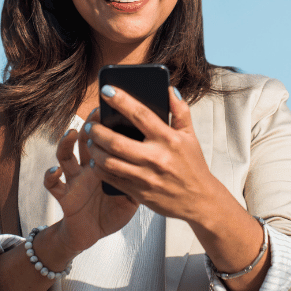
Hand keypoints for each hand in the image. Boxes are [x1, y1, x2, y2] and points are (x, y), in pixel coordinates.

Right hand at [43, 110, 137, 254]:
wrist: (93, 231)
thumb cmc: (114, 210)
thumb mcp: (133, 195)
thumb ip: (142, 178)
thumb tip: (160, 161)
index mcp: (106, 163)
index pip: (106, 138)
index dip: (109, 124)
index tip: (117, 108)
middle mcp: (88, 166)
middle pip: (86, 140)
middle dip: (90, 125)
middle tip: (96, 112)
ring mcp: (75, 179)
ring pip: (66, 156)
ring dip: (66, 143)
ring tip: (72, 133)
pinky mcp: (64, 195)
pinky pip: (53, 185)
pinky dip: (51, 176)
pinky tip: (54, 170)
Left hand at [84, 86, 217, 221]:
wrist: (200, 201)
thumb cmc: (193, 165)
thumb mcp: (190, 135)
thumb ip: (180, 111)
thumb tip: (169, 89)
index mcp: (168, 139)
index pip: (141, 114)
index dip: (121, 100)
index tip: (106, 90)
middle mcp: (156, 158)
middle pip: (117, 141)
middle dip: (98, 131)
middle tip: (90, 124)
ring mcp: (146, 177)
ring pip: (110, 162)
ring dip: (94, 149)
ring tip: (90, 141)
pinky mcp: (139, 193)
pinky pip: (112, 179)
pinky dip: (99, 169)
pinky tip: (95, 161)